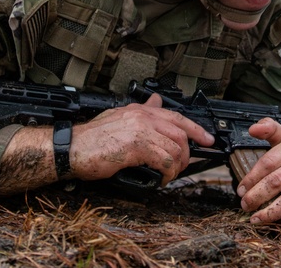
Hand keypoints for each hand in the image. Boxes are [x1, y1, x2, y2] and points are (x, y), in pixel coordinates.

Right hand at [68, 93, 214, 185]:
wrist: (72, 148)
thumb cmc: (91, 139)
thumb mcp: (118, 118)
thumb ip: (139, 111)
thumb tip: (156, 101)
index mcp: (138, 110)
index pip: (176, 116)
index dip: (196, 128)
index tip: (208, 139)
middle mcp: (141, 116)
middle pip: (181, 132)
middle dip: (187, 152)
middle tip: (182, 166)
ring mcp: (140, 129)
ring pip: (176, 148)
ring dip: (177, 166)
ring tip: (168, 175)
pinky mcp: (137, 146)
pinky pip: (166, 160)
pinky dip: (168, 173)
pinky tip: (160, 179)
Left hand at [235, 118, 280, 225]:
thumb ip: (270, 129)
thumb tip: (253, 129)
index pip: (270, 161)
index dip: (252, 177)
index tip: (241, 189)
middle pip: (278, 181)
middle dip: (257, 196)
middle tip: (245, 205)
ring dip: (270, 212)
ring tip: (256, 218)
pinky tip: (277, 221)